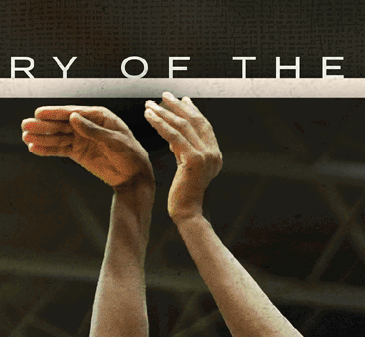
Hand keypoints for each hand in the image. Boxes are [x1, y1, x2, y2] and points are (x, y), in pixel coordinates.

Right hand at [20, 105, 153, 189]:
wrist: (134, 175)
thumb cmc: (130, 154)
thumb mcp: (115, 141)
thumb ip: (93, 130)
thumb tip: (73, 117)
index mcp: (98, 116)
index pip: (72, 112)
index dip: (54, 113)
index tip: (39, 114)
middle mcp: (86, 125)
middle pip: (61, 124)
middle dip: (43, 126)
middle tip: (25, 125)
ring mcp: (81, 139)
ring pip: (58, 137)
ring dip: (42, 138)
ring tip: (25, 138)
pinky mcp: (78, 153)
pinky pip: (61, 149)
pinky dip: (48, 150)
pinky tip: (35, 148)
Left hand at [142, 93, 221, 222]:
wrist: (186, 212)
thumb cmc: (183, 194)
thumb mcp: (186, 167)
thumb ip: (184, 150)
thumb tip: (174, 134)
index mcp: (215, 154)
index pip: (203, 125)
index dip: (192, 110)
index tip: (181, 99)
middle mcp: (213, 153)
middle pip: (194, 121)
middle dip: (178, 106)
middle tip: (164, 94)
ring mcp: (205, 156)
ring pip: (182, 126)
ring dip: (164, 113)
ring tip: (150, 105)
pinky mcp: (193, 160)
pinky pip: (174, 136)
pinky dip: (160, 124)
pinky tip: (150, 117)